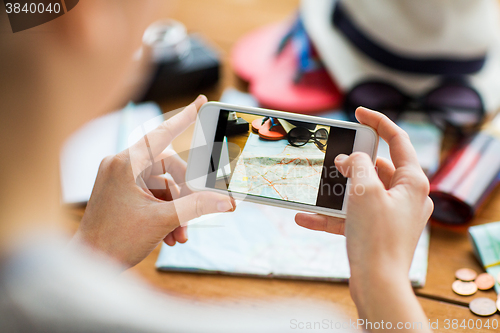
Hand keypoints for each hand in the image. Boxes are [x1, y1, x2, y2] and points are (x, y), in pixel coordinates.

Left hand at [73, 95, 234, 268]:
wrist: (89, 263)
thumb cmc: (115, 241)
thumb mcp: (163, 221)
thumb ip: (197, 206)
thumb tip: (225, 201)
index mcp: (126, 164)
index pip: (162, 133)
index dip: (185, 117)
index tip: (201, 101)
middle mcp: (121, 166)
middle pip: (168, 168)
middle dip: (185, 194)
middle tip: (196, 214)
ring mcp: (120, 179)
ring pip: (162, 185)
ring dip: (176, 209)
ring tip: (181, 234)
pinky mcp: (120, 191)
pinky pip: (151, 194)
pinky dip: (164, 211)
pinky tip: (171, 234)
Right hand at [295, 107, 432, 327]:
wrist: (377, 285)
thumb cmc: (377, 237)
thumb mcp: (365, 190)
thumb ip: (357, 165)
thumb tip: (349, 160)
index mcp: (412, 181)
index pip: (398, 140)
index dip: (378, 121)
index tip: (358, 112)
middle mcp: (406, 196)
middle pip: (378, 167)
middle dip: (352, 162)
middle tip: (334, 157)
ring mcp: (391, 214)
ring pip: (362, 192)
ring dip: (337, 191)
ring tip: (317, 188)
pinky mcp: (377, 230)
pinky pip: (352, 215)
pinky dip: (332, 215)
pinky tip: (305, 217)